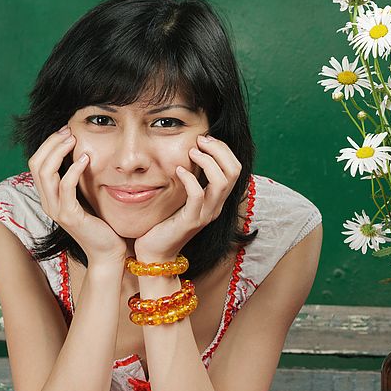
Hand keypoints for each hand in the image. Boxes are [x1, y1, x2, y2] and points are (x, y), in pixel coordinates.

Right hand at [28, 126, 126, 265]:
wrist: (107, 251)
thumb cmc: (100, 223)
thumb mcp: (85, 197)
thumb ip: (78, 180)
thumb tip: (81, 153)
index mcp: (48, 197)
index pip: (37, 163)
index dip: (48, 144)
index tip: (65, 131)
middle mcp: (47, 202)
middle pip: (36, 164)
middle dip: (51, 143)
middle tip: (68, 131)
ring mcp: (56, 210)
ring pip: (46, 173)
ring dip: (59, 152)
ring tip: (74, 140)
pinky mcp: (69, 216)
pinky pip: (65, 187)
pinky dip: (73, 169)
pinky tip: (85, 159)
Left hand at [134, 135, 241, 261]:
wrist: (155, 252)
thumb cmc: (164, 221)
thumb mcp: (181, 196)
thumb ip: (190, 178)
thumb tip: (189, 151)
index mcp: (217, 199)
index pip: (235, 168)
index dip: (223, 149)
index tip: (204, 138)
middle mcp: (216, 206)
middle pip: (234, 171)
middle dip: (219, 150)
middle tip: (200, 140)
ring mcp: (206, 214)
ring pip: (222, 182)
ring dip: (207, 161)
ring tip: (191, 152)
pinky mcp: (191, 221)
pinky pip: (198, 196)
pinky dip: (190, 179)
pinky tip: (178, 170)